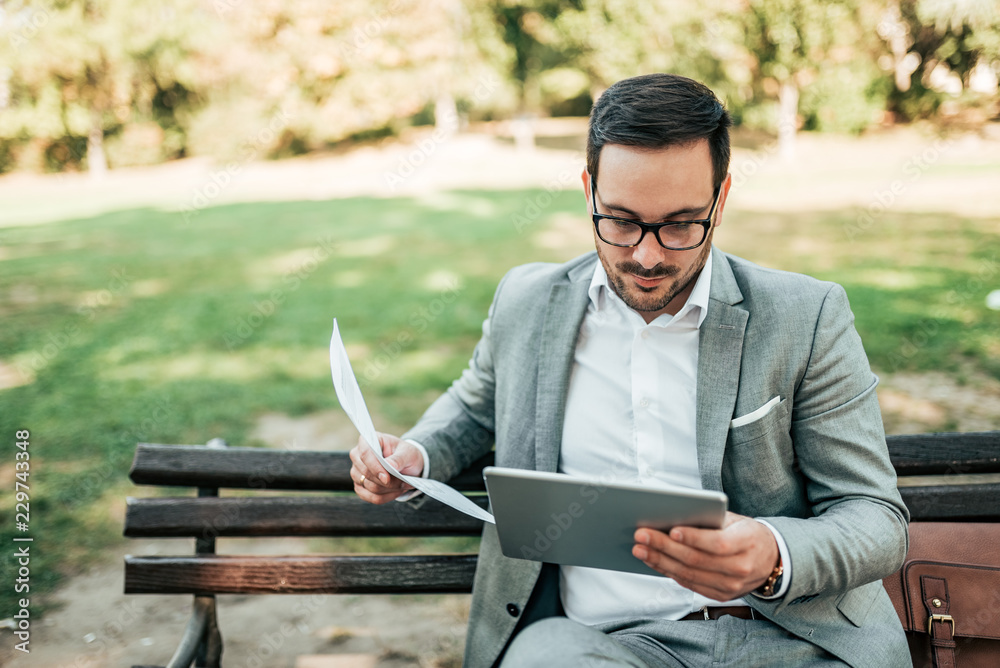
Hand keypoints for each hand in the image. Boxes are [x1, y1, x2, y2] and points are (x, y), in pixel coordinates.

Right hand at [349, 432, 423, 504]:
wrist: (407, 465)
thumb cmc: (406, 455)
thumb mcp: (408, 453)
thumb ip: (399, 459)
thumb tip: (389, 465)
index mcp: (367, 440)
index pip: (365, 454)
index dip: (375, 467)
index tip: (387, 478)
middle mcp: (357, 455)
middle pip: (366, 473)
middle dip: (386, 482)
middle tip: (405, 483)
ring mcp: (356, 471)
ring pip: (369, 487)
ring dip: (388, 490)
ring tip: (403, 486)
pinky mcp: (359, 486)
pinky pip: (370, 497)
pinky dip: (385, 497)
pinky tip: (396, 492)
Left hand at [632, 511, 778, 600]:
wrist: (770, 560)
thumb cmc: (746, 533)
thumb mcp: (736, 520)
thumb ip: (710, 519)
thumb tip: (673, 515)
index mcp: (748, 543)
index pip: (718, 543)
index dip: (694, 538)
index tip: (671, 529)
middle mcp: (741, 568)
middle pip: (697, 560)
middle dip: (665, 547)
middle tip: (641, 535)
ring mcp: (731, 586)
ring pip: (689, 574)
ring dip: (660, 561)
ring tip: (639, 549)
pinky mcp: (720, 595)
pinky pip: (689, 584)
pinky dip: (668, 572)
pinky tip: (652, 560)